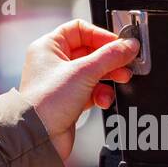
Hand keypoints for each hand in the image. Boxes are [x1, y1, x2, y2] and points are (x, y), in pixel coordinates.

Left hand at [19, 19, 138, 161]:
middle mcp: (53, 63)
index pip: (80, 30)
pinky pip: (92, 91)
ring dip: (108, 77)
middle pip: (90, 51)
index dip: (101, 35)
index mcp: (48, 47)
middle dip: (110, 59)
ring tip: (120, 79)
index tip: (118, 43)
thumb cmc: (46, 103)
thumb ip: (110, 56)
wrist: (39, 137)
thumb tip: (129, 45)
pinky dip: (101, 94)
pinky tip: (103, 99)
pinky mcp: (69, 101)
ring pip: (93, 72)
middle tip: (126, 63)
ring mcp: (62, 83)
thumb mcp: (84, 72)